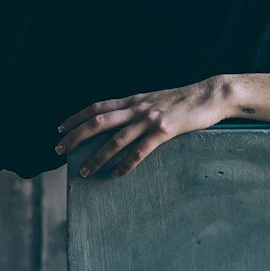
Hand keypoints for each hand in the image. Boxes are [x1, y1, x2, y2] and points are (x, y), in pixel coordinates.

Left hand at [55, 76, 233, 177]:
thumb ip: (138, 108)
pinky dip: (126, 163)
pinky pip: (140, 150)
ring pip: (116, 139)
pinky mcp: (165, 131)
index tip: (59, 129)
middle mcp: (137, 108)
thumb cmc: (184, 100)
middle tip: (59, 150)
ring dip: (97, 157)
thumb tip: (122, 120)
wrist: (210, 95)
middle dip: (75, 136)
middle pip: (98, 121)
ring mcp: (150, 119)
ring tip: (84, 171)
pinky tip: (116, 175)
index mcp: (133, 100)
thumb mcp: (155, 100)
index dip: (76, 117)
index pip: (97, 107)